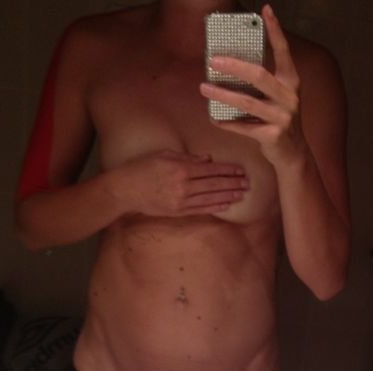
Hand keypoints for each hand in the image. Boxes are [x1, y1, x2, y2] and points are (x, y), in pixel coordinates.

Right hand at [114, 149, 248, 216]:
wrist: (125, 190)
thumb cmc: (142, 168)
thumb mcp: (164, 155)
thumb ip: (187, 157)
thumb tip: (208, 159)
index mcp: (181, 168)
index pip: (211, 169)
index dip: (228, 170)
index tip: (240, 170)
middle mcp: (183, 185)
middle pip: (214, 184)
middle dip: (232, 183)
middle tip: (247, 183)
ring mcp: (181, 200)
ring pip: (211, 198)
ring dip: (228, 196)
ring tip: (241, 194)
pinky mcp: (178, 212)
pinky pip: (201, 209)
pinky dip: (215, 207)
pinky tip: (226, 205)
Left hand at [199, 4, 304, 166]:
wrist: (293, 154)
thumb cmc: (279, 120)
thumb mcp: (277, 98)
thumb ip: (262, 83)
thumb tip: (230, 67)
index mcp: (291, 82)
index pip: (283, 52)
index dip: (276, 30)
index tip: (266, 10)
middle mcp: (289, 97)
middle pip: (258, 75)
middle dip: (234, 66)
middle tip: (213, 60)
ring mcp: (282, 117)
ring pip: (247, 102)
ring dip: (223, 94)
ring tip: (204, 87)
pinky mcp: (272, 136)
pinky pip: (244, 127)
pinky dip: (227, 123)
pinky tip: (214, 118)